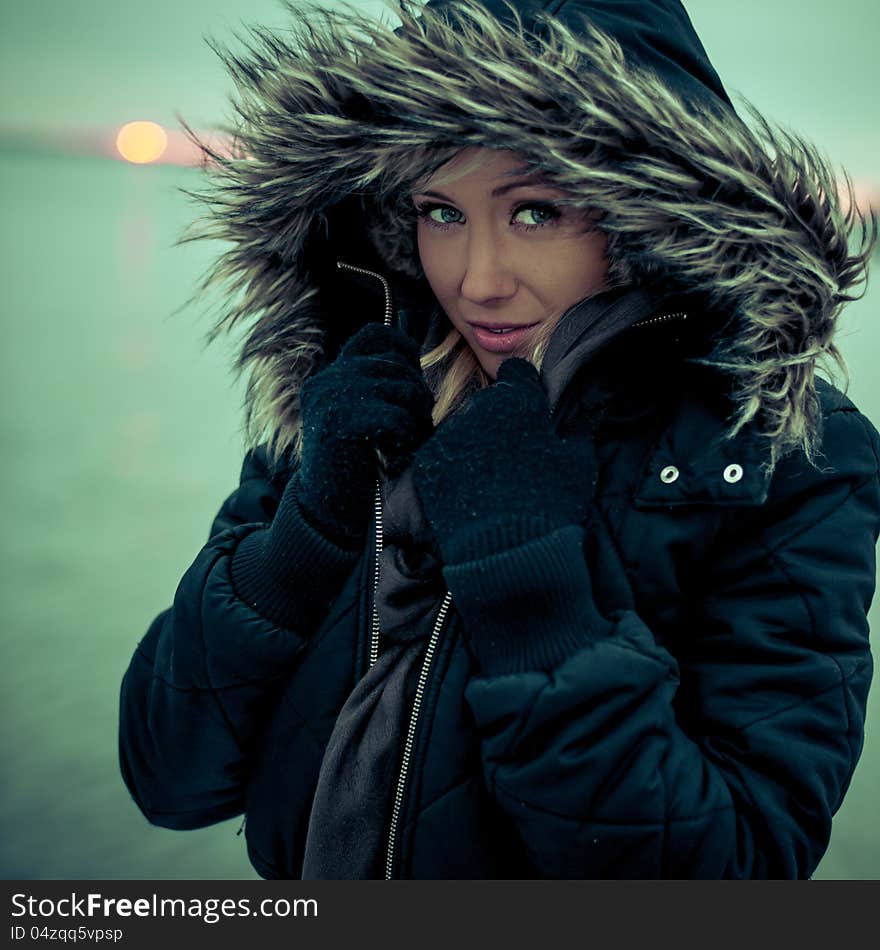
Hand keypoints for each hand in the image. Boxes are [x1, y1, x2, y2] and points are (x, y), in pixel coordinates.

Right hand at [295, 323, 434, 544]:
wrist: (326, 514)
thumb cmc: (356, 469)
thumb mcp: (364, 417)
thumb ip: (380, 386)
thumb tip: (414, 351)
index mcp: (330, 377)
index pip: (375, 335)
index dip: (404, 351)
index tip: (412, 382)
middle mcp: (325, 382)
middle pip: (396, 365)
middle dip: (418, 395)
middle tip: (416, 427)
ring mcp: (328, 401)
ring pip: (401, 389)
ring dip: (417, 417)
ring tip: (407, 440)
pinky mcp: (336, 424)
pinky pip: (395, 417)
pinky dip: (406, 435)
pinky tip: (396, 450)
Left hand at [412, 357, 596, 564]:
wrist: (507, 551)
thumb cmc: (552, 504)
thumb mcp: (579, 465)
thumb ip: (577, 433)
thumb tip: (581, 419)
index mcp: (518, 401)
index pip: (516, 375)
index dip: (523, 390)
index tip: (527, 410)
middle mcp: (478, 409)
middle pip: (488, 405)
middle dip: (499, 422)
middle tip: (511, 456)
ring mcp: (448, 436)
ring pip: (463, 432)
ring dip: (474, 447)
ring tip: (489, 482)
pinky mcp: (426, 464)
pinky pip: (442, 459)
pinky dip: (453, 471)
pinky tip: (468, 494)